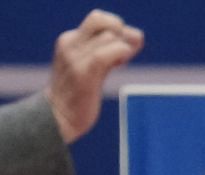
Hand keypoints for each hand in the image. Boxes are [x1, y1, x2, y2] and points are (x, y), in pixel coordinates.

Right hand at [47, 10, 143, 142]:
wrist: (58, 117)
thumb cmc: (81, 93)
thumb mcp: (95, 66)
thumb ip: (113, 51)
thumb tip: (138, 35)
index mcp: (71, 40)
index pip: (99, 19)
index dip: (117, 29)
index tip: (120, 50)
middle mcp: (71, 43)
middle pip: (103, 21)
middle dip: (121, 34)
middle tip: (122, 55)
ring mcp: (75, 57)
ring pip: (110, 36)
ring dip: (123, 49)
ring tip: (118, 65)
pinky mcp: (84, 72)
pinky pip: (106, 54)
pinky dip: (120, 55)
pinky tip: (119, 66)